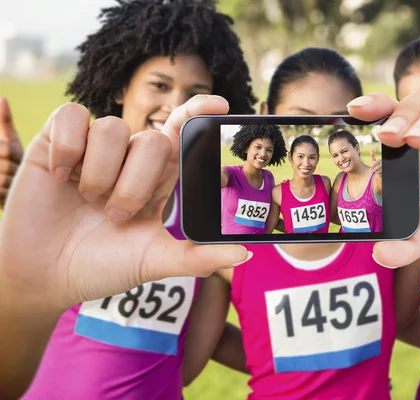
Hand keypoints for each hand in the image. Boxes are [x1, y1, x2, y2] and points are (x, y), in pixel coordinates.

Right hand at [0, 95, 250, 312]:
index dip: (199, 113)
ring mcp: (94, 148)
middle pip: (154, 139)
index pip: (182, 132)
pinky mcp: (57, 141)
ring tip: (87, 201)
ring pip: (114, 129)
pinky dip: (69, 148)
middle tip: (116, 215)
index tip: (220, 105)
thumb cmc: (102, 266)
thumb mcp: (153, 261)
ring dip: (102, 174)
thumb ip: (197, 257)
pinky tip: (61, 176)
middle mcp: (130, 157)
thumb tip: (244, 254)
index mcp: (158, 178)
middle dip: (136, 184)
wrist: (46, 277)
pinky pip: (73, 117)